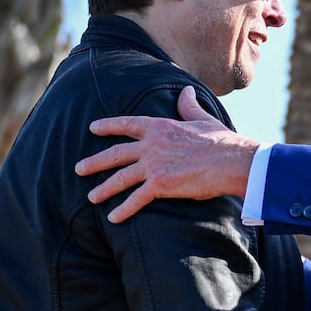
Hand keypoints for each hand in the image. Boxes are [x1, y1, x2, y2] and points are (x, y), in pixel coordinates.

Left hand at [75, 87, 258, 221]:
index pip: (127, 125)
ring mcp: (154, 165)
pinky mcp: (160, 185)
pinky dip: (123, 210)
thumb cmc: (222, 141)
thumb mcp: (203, 118)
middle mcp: (151, 145)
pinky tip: (113, 217)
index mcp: (160, 126)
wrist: (231, 161)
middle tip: (79, 168)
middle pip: (115, 154)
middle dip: (95, 162)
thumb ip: (189, 106)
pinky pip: (136, 199)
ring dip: (103, 189)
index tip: (93, 128)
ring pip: (120, 178)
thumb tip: (186, 92)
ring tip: (91, 197)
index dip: (108, 126)